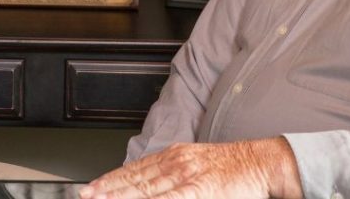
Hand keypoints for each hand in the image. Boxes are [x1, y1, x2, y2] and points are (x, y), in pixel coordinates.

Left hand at [79, 139, 302, 198]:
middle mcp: (176, 162)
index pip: (135, 169)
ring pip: (146, 189)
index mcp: (175, 156)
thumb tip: (151, 186)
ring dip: (121, 196)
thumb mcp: (198, 165)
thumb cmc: (233, 168)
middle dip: (108, 190)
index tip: (93, 188)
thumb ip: (174, 175)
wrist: (262, 162)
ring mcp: (186, 176)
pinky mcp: (200, 189)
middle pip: (135, 179)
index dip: (111, 180)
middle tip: (86, 196)